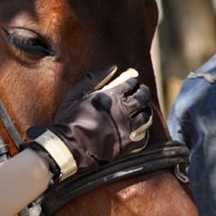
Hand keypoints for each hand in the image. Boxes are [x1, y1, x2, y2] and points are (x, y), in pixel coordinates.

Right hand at [23, 66, 152, 181]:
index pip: (131, 83)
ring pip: (147, 115)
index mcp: (111, 96)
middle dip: (142, 93)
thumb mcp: (74, 94)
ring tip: (138, 111)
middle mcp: (123, 111)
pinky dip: (143, 131)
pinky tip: (136, 129)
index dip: (132, 81)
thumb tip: (113, 67)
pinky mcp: (128, 144)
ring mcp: (128, 128)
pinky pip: (144, 136)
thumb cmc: (68, 120)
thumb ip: (93, 78)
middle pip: (143, 97)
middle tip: (138, 94)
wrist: (68, 148)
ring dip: (144, 111)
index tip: (129, 84)